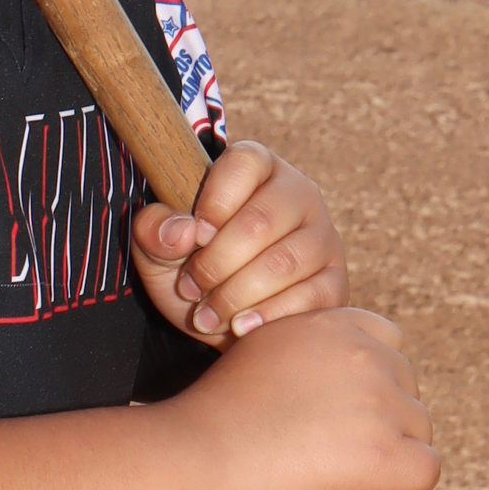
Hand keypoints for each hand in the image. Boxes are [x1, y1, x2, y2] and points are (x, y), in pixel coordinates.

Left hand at [132, 141, 346, 346]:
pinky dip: (266, 317)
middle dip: (215, 263)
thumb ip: (153, 230)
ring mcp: (323, 237)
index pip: (244, 162)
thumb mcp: (157, 250)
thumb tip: (183, 231)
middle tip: (190, 288)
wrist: (222, 318)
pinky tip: (239, 327)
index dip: (214, 201)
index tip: (195, 237)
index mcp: (257, 167)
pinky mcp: (335, 281)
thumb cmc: (191, 267)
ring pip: (283, 263)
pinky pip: (309, 298)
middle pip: (261, 220)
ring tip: (206, 314)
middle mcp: (299, 193)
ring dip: (236, 295)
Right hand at [168, 307, 440, 489]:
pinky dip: (404, 484)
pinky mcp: (385, 453)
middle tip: (338, 447)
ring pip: (418, 427)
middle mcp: (361, 354)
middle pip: (407, 384)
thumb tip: (338, 391)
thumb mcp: (260, 358)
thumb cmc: (216, 420)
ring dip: (392, 449)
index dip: (372, 376)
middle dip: (384, 414)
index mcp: (328, 324)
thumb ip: (306, 359)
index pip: (386, 339)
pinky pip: (426, 468)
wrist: (196, 459)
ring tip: (340, 471)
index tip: (345, 405)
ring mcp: (377, 402)